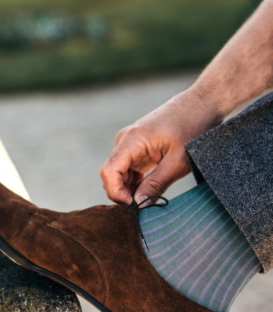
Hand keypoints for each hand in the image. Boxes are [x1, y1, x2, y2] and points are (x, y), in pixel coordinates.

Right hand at [100, 88, 222, 204]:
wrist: (202, 105)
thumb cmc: (193, 128)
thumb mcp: (178, 161)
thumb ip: (156, 184)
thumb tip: (139, 204)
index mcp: (132, 140)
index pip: (109, 171)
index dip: (116, 193)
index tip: (134, 206)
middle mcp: (125, 140)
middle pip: (111, 174)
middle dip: (122, 194)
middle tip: (144, 206)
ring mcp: (130, 144)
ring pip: (119, 174)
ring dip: (129, 189)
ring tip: (150, 198)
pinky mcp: (137, 148)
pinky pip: (128, 170)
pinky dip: (135, 183)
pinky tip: (149, 189)